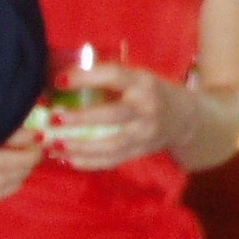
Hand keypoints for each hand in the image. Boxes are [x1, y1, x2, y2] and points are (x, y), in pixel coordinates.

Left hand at [47, 62, 200, 170]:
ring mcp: (145, 133)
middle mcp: (146, 108)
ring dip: (81, 146)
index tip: (60, 80)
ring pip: (111, 144)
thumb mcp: (138, 77)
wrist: (184, 118)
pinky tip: (69, 160)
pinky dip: (89, 162)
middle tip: (54, 119)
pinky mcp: (140, 151)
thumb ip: (108, 80)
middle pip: (112, 115)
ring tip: (54, 146)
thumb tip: (62, 80)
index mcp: (143, 82)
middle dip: (81, 119)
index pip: (114, 76)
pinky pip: (113, 160)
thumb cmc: (151, 91)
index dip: (87, 77)